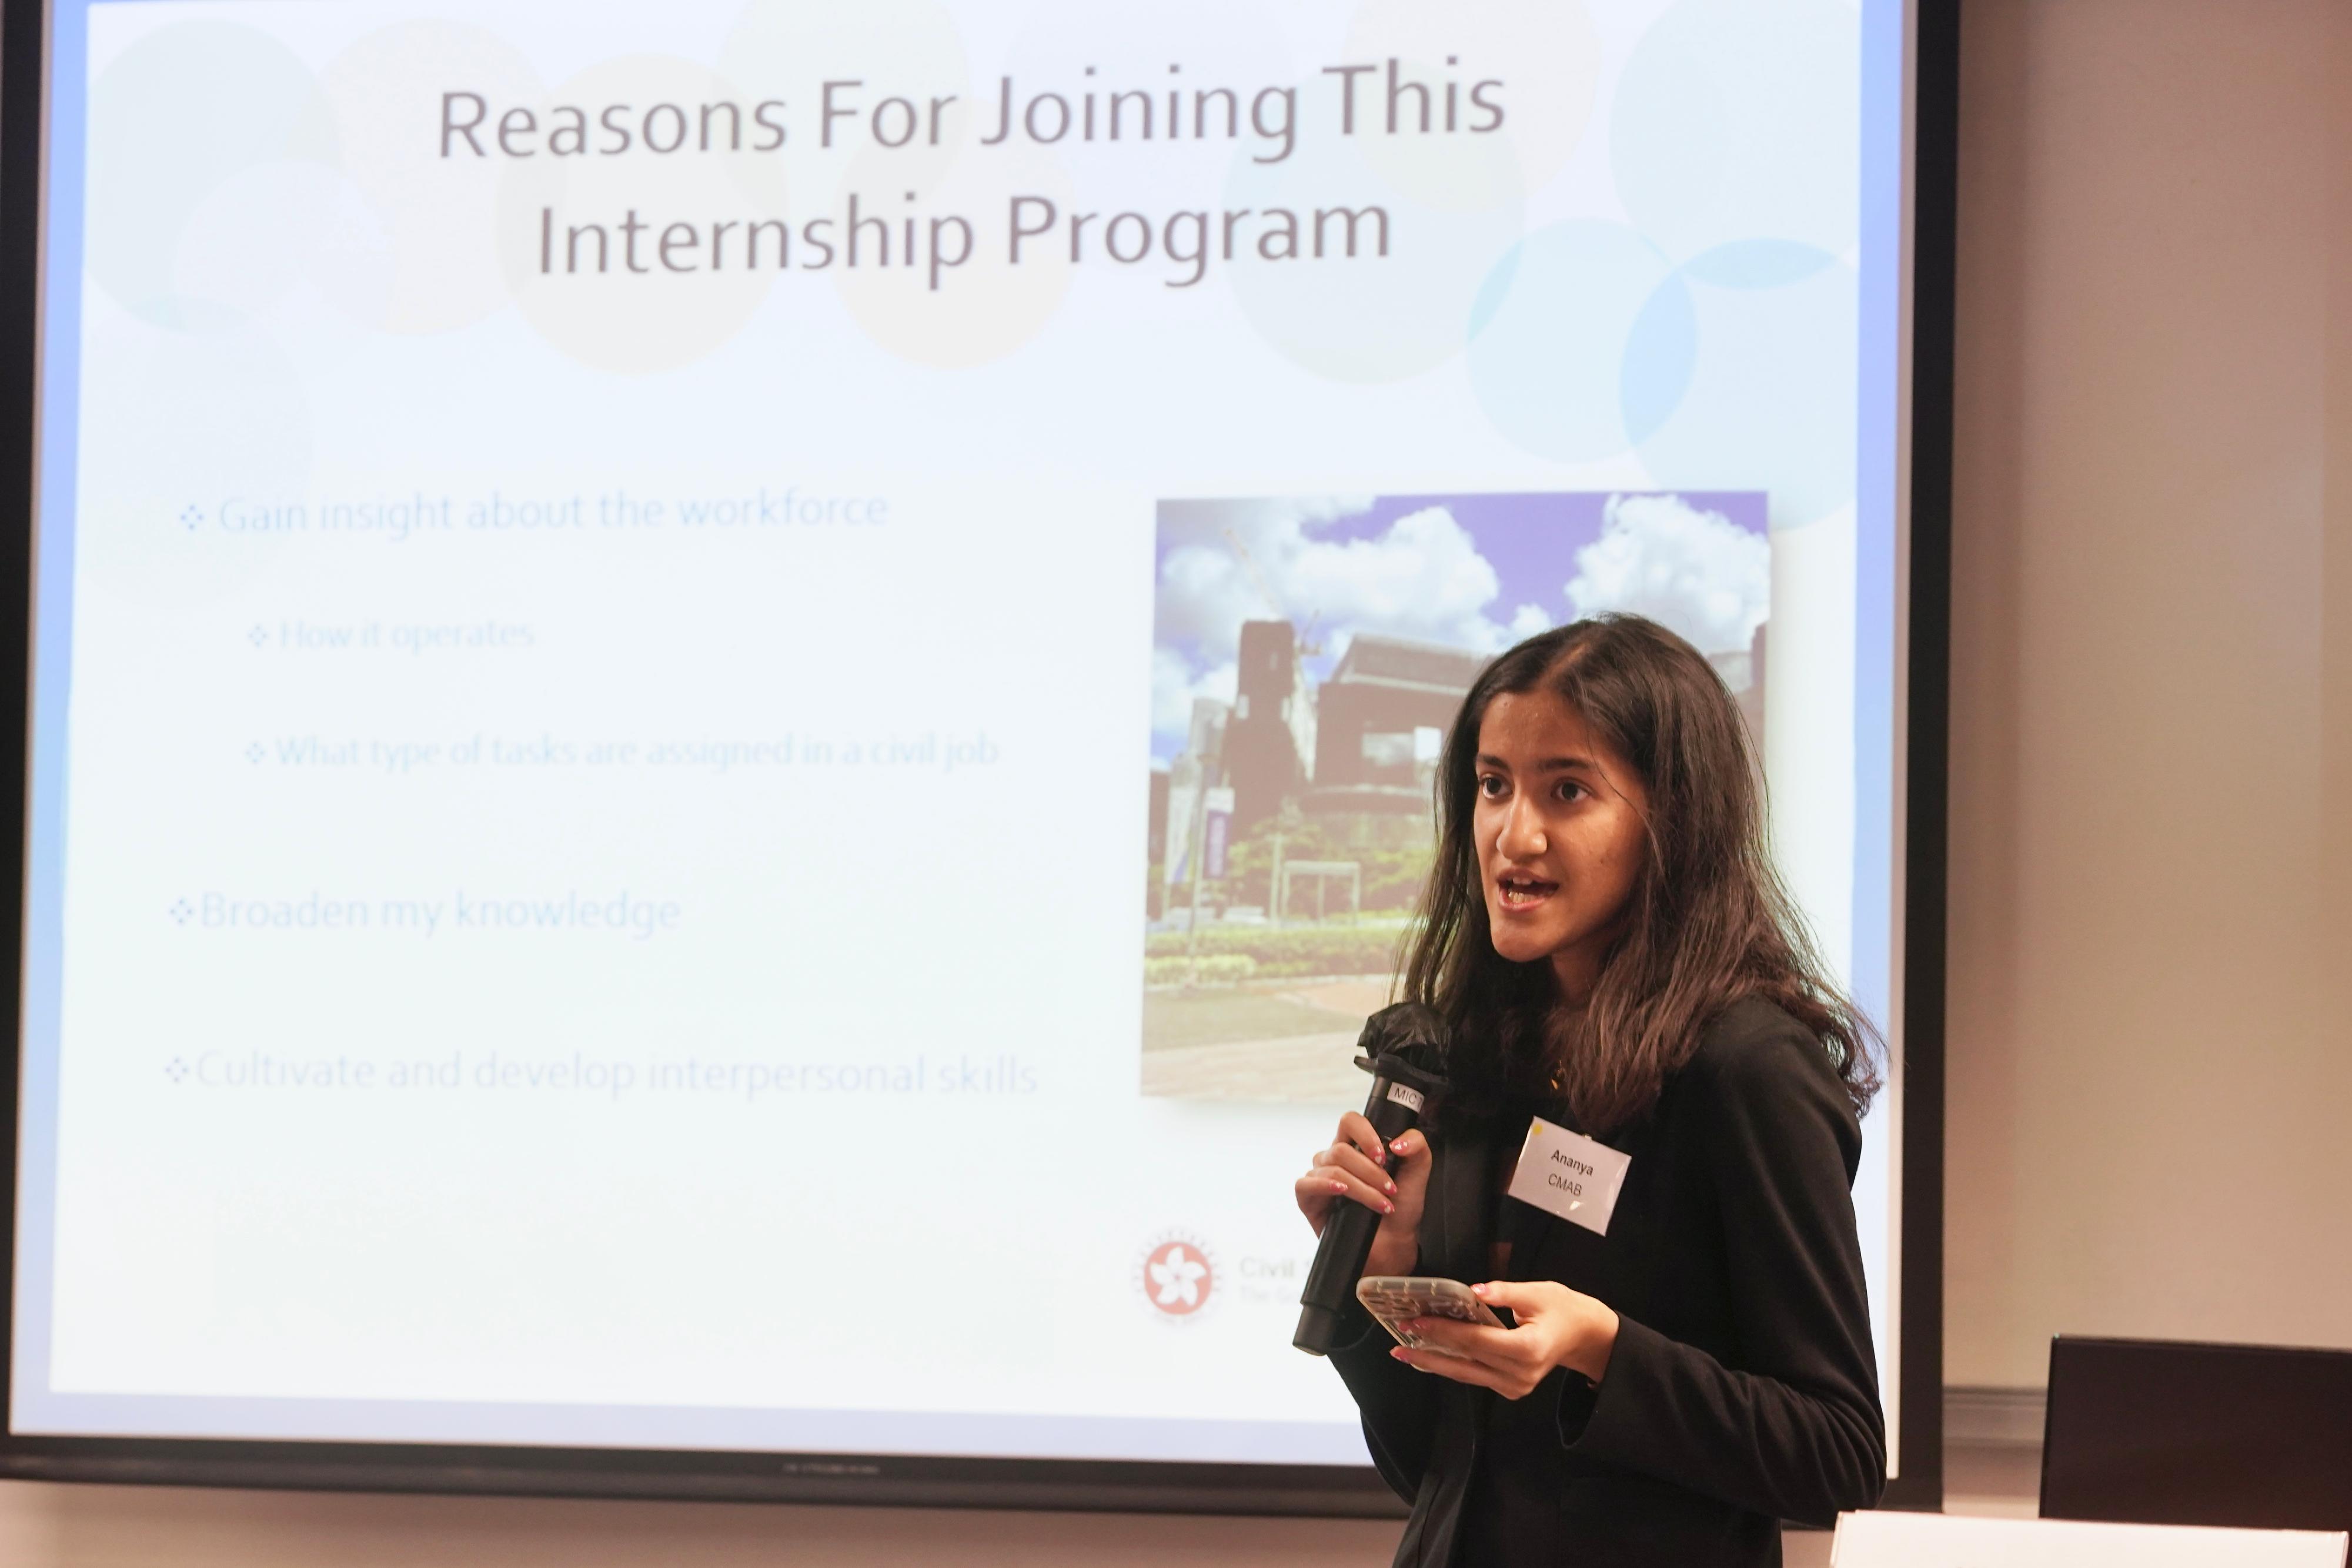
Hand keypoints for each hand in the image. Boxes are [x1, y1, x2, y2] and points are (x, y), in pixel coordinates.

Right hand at [1293, 1112, 1430, 1279]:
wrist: (1393, 1243)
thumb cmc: (1401, 1207)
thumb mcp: (1418, 1173)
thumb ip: (1417, 1146)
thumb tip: (1396, 1143)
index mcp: (1355, 1145)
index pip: (1350, 1121)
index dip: (1365, 1133)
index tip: (1384, 1155)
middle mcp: (1333, 1157)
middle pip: (1341, 1149)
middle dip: (1370, 1171)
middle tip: (1389, 1189)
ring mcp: (1319, 1177)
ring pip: (1331, 1168)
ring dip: (1361, 1188)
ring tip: (1380, 1204)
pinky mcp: (1307, 1198)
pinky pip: (1305, 1183)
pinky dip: (1324, 1186)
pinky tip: (1341, 1193)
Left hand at [1389, 1280, 1619, 1397]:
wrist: (1586, 1336)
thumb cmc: (1563, 1309)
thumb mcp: (1537, 1292)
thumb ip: (1504, 1292)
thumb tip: (1472, 1291)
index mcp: (1528, 1349)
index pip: (1476, 1340)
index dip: (1443, 1330)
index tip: (1416, 1320)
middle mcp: (1520, 1374)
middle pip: (1465, 1361)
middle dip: (1429, 1349)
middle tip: (1398, 1340)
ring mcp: (1515, 1387)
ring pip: (1466, 1374)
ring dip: (1434, 1362)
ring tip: (1404, 1352)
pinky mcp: (1511, 1389)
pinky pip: (1474, 1376)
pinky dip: (1451, 1365)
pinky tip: (1429, 1357)